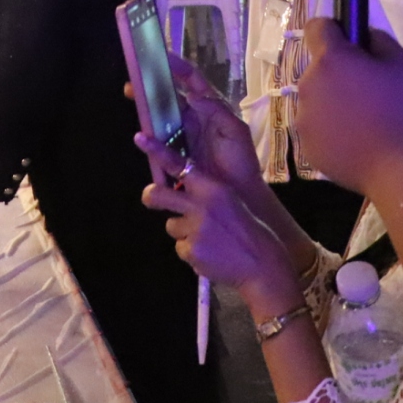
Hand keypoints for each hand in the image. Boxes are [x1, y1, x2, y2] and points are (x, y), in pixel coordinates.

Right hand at [128, 56, 259, 194]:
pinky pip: (158, 140)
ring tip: (132, 96)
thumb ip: (217, 111)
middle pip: (170, 95)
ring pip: (161, 115)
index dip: (178, 66)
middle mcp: (193, 116)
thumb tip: (193, 95)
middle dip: (152, 84)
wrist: (241, 193)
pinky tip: (140, 131)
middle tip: (135, 78)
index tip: (162, 56)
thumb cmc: (241, 160)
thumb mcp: (236, 131)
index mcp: (210, 106)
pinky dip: (148, 134)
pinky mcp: (174, 153)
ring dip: (146, 106)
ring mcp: (182, 134)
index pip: (192, 80)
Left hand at [141, 154, 291, 294]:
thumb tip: (180, 193)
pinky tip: (211, 255)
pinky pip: (181, 248)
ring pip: (172, 226)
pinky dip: (192, 252)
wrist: (263, 264)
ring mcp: (195, 228)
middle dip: (151, 196)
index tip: (140, 138)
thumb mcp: (230, 202)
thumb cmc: (247, 230)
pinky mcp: (191, 251)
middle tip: (152, 198)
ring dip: (184, 232)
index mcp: (213, 188)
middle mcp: (201, 205)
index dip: (157, 151)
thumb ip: (205, 195)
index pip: (180, 165)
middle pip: (158, 194)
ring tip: (209, 240)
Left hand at [291, 18, 402, 194]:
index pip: (316, 27)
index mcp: (330, 60)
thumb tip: (364, 36)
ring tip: (363, 122)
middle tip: (368, 91)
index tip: (350, 42)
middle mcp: (308, 84)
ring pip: (316, 99)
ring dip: (333, 103)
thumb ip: (378, 40)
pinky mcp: (306, 145)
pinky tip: (356, 142)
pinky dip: (331, 131)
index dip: (333, 30)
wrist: (399, 168)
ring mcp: (303, 117)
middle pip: (318, 68)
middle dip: (338, 73)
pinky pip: (317, 129)